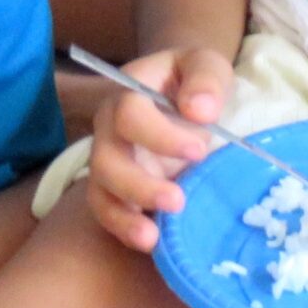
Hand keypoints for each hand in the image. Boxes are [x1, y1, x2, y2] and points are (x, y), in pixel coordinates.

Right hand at [83, 47, 232, 253]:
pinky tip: (149, 242)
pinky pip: (106, 212)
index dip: (160, 135)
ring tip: (154, 236)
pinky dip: (123, 229)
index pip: (129, 114)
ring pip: (101, 191)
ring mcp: (109, 160)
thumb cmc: (195, 81)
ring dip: (126, 215)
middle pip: (105, 159)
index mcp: (129, 92)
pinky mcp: (115, 188)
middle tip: (178, 201)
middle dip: (139, 185)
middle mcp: (110, 128)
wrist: (187, 96)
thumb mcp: (206, 66)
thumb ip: (205, 81)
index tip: (200, 150)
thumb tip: (199, 110)